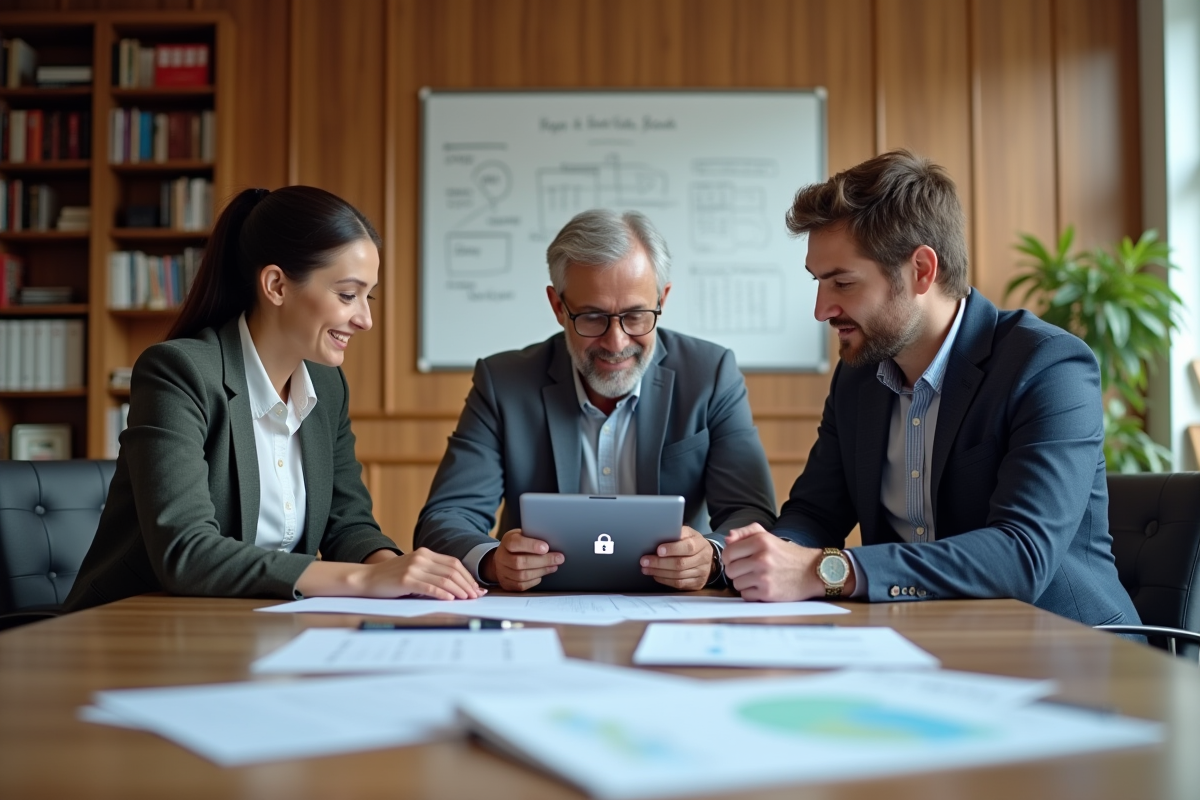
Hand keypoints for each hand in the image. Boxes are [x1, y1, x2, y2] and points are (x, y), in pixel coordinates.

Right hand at [357, 547, 484, 599]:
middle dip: (467, 584)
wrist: (366, 578)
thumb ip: (432, 574)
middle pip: (452, 570)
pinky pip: (429, 587)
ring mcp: (413, 568)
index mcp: (425, 553)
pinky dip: (442, 594)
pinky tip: (450, 600)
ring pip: (444, 579)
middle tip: (476, 596)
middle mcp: (421, 558)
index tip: (476, 588)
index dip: (468, 576)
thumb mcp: (414, 569)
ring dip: (459, 590)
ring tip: (467, 599)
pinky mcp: (406, 580)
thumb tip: (456, 588)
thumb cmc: (391, 578)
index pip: (454, 563)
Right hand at [481, 528, 563, 590]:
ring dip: (541, 571)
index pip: (515, 543)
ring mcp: (502, 572)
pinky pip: (522, 585)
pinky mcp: (506, 584)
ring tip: (553, 566)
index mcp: (506, 541)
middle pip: (520, 562)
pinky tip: (542, 574)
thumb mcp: (523, 536)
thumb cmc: (519, 546)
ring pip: (522, 575)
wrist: (503, 559)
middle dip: (543, 561)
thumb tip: (553, 543)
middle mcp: (501, 557)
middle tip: (558, 558)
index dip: (531, 545)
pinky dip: (534, 580)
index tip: (546, 547)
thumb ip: (534, 538)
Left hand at [640, 526, 715, 589]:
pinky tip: (656, 575)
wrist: (707, 557)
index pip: (687, 547)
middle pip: (680, 564)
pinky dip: (665, 580)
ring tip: (646, 569)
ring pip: (678, 576)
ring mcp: (701, 573)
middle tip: (644, 561)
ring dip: (659, 572)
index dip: (672, 549)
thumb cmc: (693, 543)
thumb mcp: (688, 534)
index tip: (658, 550)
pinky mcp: (697, 583)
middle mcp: (703, 559)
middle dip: (659, 563)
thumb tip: (658, 534)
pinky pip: (679, 584)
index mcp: (700, 544)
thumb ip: (677, 533)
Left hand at [723, 524, 854, 600]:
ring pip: (736, 584)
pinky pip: (746, 596)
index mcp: (760, 541)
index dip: (730, 559)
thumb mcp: (768, 537)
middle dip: (737, 572)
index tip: (738, 561)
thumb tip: (727, 539)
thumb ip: (746, 533)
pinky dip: (752, 594)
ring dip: (744, 583)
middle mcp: (761, 558)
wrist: (813, 572)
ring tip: (757, 579)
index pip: (728, 553)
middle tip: (749, 571)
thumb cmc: (787, 555)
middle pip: (730, 570)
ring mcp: (764, 577)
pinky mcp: (768, 593)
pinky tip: (762, 587)